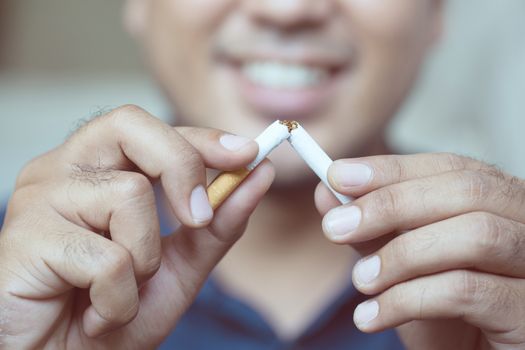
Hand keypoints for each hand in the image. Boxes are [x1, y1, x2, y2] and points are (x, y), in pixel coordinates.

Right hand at [0, 105, 274, 348]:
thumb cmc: (112, 312)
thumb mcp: (179, 265)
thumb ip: (219, 222)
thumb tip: (261, 174)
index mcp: (95, 169)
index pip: (149, 128)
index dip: (201, 136)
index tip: (248, 153)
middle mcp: (63, 170)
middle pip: (131, 126)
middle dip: (181, 166)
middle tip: (197, 218)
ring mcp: (39, 199)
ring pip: (128, 194)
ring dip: (144, 261)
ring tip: (117, 292)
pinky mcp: (25, 238)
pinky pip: (108, 257)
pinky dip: (118, 300)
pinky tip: (94, 316)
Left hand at [315, 153, 524, 349]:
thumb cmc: (445, 320)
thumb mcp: (402, 268)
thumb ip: (373, 229)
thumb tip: (327, 193)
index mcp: (503, 206)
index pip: (452, 167)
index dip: (393, 169)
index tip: (336, 176)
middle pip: (468, 190)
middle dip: (391, 204)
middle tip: (336, 227)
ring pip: (476, 235)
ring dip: (402, 255)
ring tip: (361, 281)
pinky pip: (468, 292)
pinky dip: (407, 299)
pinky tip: (372, 317)